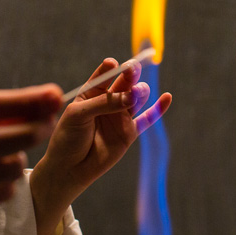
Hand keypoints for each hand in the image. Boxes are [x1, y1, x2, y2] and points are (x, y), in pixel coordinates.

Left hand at [30, 58, 171, 234]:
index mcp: (92, 93)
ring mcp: (120, 116)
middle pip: (124, 82)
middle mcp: (108, 102)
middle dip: (130, 75)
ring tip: (135, 94)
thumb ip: (104, 104)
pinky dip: (158, 109)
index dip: (112, 67)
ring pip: (136, 97)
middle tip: (133, 70)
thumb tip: (132, 96)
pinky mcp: (129, 132)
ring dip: (139, 91)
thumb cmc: (68, 138)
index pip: (105, 74)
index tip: (114, 65)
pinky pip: (147, 118)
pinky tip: (167, 98)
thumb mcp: (79, 115)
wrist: (69, 169)